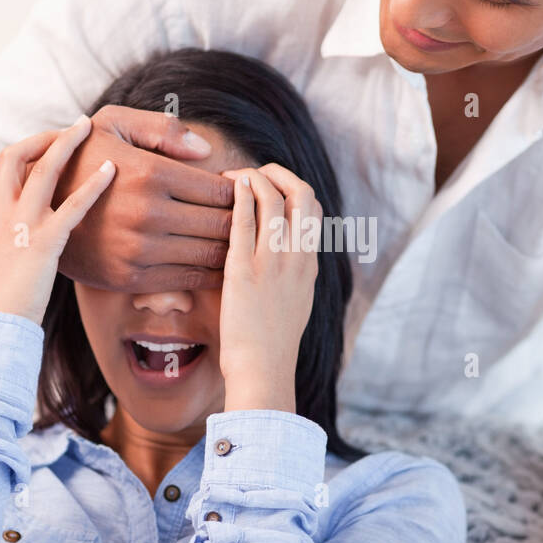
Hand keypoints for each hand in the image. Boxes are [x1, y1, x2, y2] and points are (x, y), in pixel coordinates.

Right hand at [0, 117, 116, 324]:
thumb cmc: (5, 295)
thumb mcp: (3, 254)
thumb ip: (16, 231)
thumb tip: (38, 221)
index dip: (25, 146)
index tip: (50, 139)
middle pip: (14, 156)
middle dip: (44, 136)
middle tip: (76, 126)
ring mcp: (20, 226)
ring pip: (41, 171)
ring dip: (66, 144)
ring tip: (89, 127)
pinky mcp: (43, 245)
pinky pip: (70, 207)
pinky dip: (92, 185)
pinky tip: (111, 171)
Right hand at [53, 105, 233, 291]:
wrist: (34, 208)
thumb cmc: (83, 158)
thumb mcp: (114, 124)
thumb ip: (163, 129)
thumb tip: (206, 150)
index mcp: (148, 173)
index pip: (220, 190)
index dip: (239, 192)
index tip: (240, 191)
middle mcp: (146, 213)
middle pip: (222, 225)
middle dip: (242, 221)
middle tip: (248, 217)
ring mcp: (139, 250)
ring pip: (211, 254)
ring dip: (232, 248)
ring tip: (238, 239)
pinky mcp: (131, 278)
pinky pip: (189, 279)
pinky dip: (210, 272)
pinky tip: (214, 261)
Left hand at [218, 164, 321, 411]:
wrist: (263, 368)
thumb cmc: (272, 341)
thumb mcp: (296, 301)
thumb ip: (293, 272)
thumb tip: (282, 254)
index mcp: (310, 263)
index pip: (313, 208)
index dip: (293, 187)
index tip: (271, 187)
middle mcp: (297, 256)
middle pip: (302, 193)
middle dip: (278, 173)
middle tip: (254, 174)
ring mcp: (273, 262)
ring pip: (272, 199)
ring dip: (253, 178)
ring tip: (232, 178)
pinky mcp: (244, 270)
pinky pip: (243, 220)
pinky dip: (238, 197)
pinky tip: (228, 189)